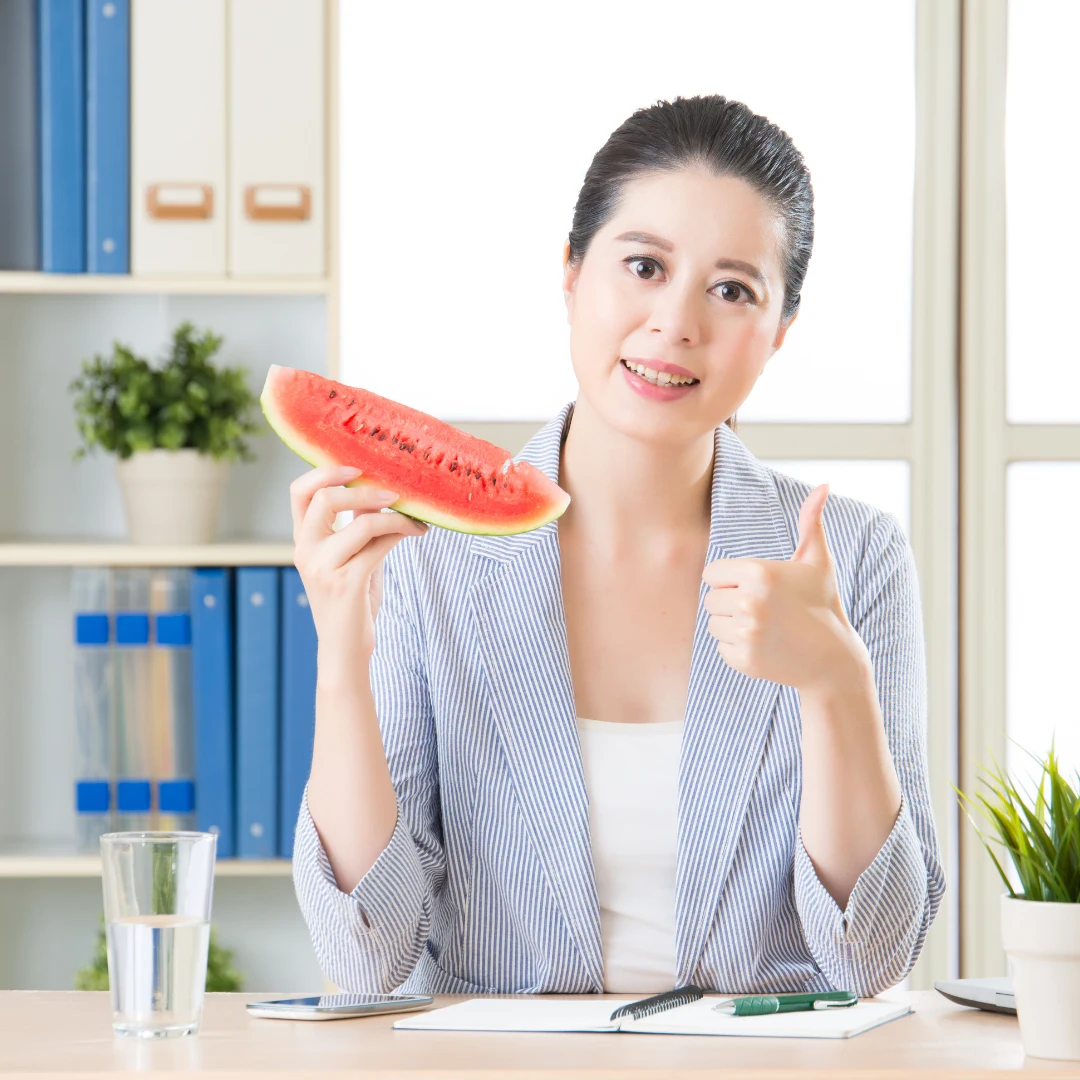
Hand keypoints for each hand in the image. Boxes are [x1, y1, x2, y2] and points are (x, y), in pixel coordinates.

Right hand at [290, 464, 427, 659]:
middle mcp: (305, 551)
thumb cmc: (351, 602)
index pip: (299, 491)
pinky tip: (417, 532)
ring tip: (414, 519)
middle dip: (365, 489)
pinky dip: (402, 532)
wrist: (346, 649)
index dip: (325, 471)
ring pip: (363, 522)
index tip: (357, 467)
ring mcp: (324, 568)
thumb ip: (357, 525)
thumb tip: (380, 491)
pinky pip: (379, 544)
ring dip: (396, 515)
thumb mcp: (351, 557)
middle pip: (325, 498)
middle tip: (395, 493)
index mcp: (302, 541)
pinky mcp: (346, 583)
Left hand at [702, 484, 867, 691]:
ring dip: (732, 626)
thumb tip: (824, 485)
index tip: (756, 587)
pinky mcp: (743, 659)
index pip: (712, 573)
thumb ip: (811, 522)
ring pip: (713, 623)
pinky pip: (721, 648)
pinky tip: (764, 646)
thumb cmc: (822, 604)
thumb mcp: (817, 562)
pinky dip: (737, 649)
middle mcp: (749, 602)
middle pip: (711, 599)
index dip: (731, 580)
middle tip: (764, 610)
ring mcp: (746, 632)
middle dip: (731, 603)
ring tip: (764, 627)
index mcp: (758, 573)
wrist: (833, 659)